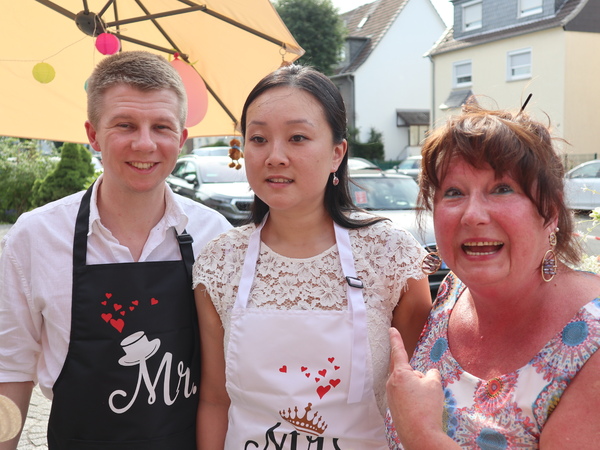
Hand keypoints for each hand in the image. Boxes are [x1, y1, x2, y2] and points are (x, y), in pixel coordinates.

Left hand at [386, 327, 446, 448]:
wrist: (420, 435)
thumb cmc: (427, 408)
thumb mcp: (434, 385)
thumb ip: (431, 374)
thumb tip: (428, 374)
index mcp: (400, 374)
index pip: (398, 352)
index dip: (396, 339)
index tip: (391, 329)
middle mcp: (391, 383)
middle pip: (407, 372)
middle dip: (418, 378)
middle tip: (427, 392)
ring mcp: (391, 396)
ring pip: (407, 386)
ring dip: (416, 390)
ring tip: (424, 404)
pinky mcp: (393, 407)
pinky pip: (406, 397)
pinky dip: (414, 400)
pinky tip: (420, 410)